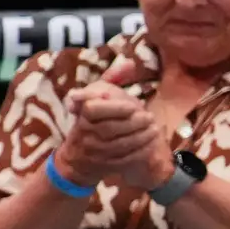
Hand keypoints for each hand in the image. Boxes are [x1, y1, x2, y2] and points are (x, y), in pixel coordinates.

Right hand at [64, 54, 174, 191]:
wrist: (76, 161)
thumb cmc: (90, 122)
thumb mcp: (95, 98)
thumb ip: (112, 79)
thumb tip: (130, 62)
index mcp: (82, 116)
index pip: (94, 109)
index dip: (115, 107)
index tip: (132, 105)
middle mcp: (86, 134)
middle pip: (111, 128)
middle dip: (134, 123)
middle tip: (149, 117)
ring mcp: (96, 152)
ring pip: (121, 145)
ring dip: (141, 137)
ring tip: (154, 129)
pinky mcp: (105, 166)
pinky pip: (126, 159)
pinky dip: (141, 151)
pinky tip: (151, 143)